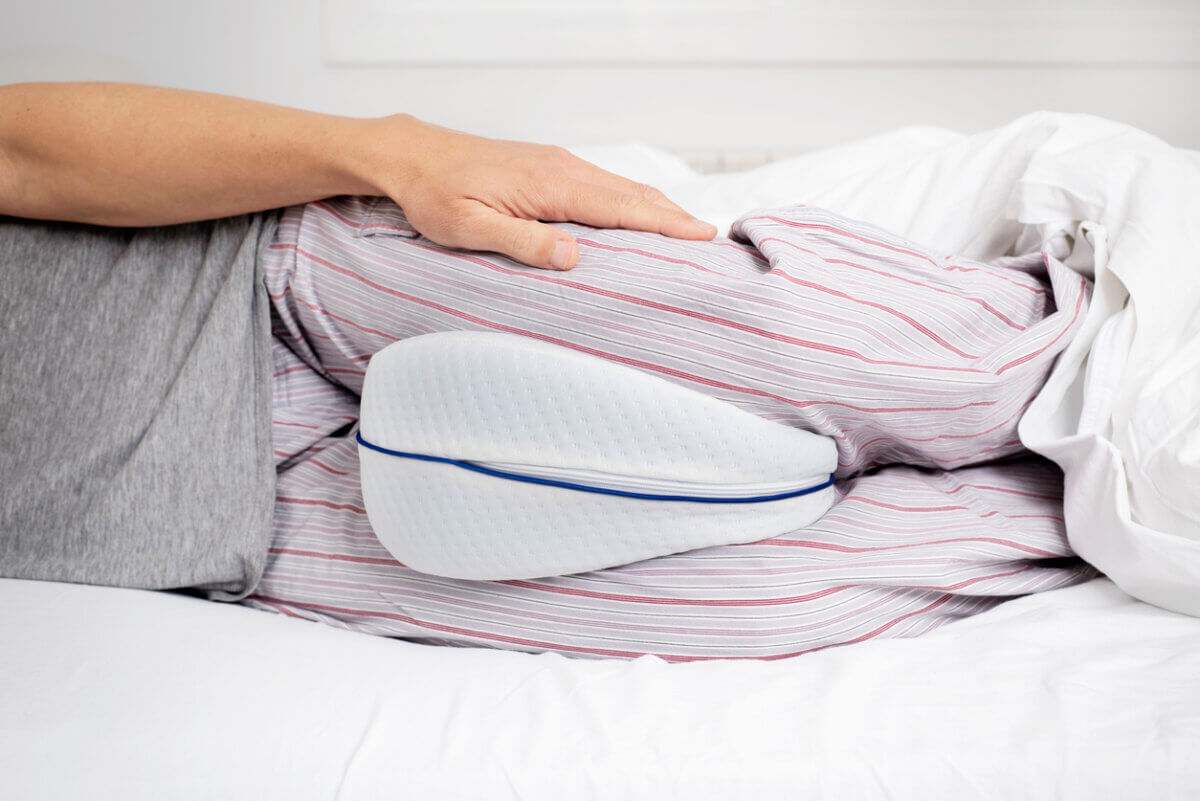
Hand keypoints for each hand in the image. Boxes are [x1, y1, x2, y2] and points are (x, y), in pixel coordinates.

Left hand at [357, 115, 717, 269]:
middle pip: (630, 194)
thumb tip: (574, 254)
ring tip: (684, 228)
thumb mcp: (469, 226)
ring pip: (618, 187)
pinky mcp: (547, 165)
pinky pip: (600, 184)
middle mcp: (560, 167)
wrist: (411, 155)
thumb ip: (522, 241)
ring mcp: (555, 163)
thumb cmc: (434, 194)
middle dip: (672, 216)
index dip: (664, 224)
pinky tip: (635, 213)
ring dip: (654, 207)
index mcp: (549, 184)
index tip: (701, 235)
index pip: (620, 208)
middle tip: (709, 238)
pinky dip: (629, 199)